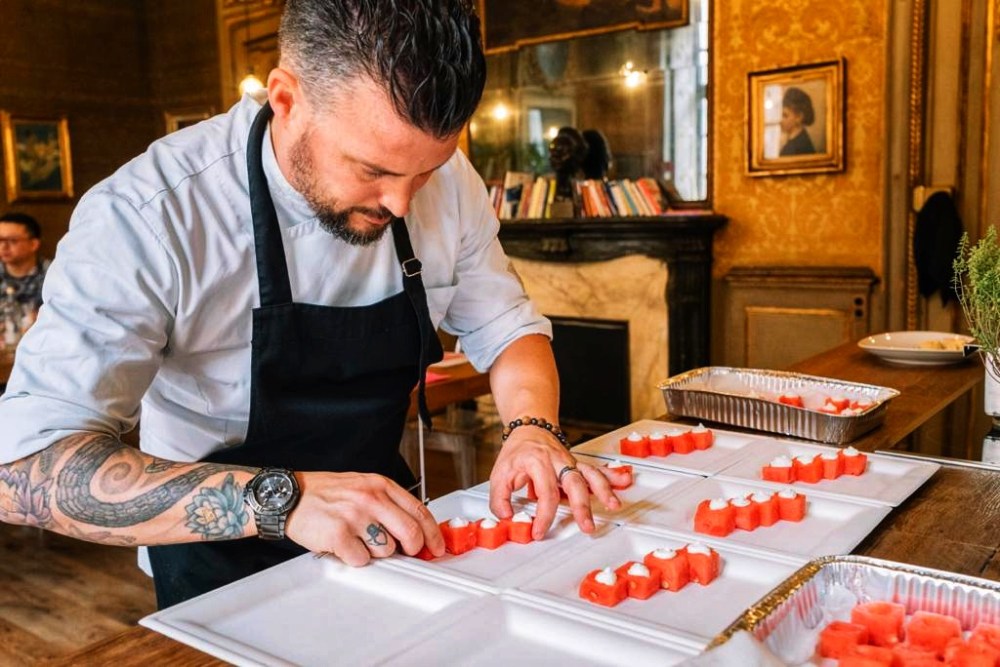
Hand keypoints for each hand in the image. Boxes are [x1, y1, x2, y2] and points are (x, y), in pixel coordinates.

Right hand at [284, 472, 443, 565]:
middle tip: (406, 552)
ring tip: (359, 539)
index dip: (432, 533)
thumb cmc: (325, 492)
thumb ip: (387, 502)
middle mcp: (370, 498)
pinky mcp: (339, 535)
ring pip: (386, 549)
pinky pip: (361, 559)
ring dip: (376, 552)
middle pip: (410, 532)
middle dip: (413, 549)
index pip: (418, 511)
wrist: (289, 496)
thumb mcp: (362, 485)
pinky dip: (354, 558)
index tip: (437, 546)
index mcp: (379, 485)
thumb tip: (413, 528)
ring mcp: (355, 516)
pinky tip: (344, 545)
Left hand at [488, 427, 621, 538]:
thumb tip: (506, 516)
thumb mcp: (499, 474)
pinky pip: (597, 470)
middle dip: (582, 507)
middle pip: (574, 483)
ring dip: (604, 490)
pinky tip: (624, 481)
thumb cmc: (518, 452)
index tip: (539, 531)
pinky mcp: (578, 465)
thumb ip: (499, 498)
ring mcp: (570, 462)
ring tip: (613, 505)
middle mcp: (558, 461)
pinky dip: (612, 476)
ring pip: (591, 474)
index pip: (545, 493)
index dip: (544, 515)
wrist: (530, 429)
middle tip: (587, 526)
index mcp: (538, 463)